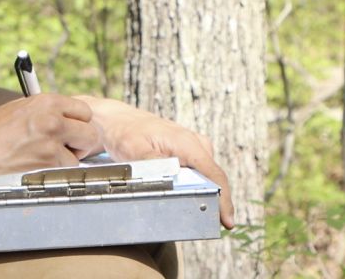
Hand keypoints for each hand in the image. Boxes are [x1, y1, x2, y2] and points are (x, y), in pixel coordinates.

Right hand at [0, 94, 101, 192]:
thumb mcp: (19, 109)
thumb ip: (45, 111)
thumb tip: (68, 117)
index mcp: (47, 102)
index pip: (84, 112)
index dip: (79, 123)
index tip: (72, 130)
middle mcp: (53, 120)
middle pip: (91, 133)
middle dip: (81, 143)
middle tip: (67, 148)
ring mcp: (52, 144)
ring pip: (79, 156)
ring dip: (67, 160)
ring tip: (42, 158)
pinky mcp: (48, 165)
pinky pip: (65, 171)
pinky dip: (54, 172)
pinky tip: (36, 167)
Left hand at [74, 96, 234, 228]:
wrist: (117, 120)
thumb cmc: (124, 133)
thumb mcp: (134, 150)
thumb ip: (154, 164)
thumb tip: (173, 178)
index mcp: (186, 142)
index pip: (213, 173)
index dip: (224, 198)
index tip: (227, 221)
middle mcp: (194, 142)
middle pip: (214, 176)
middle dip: (217, 200)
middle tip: (210, 224)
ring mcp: (192, 145)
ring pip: (207, 174)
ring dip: (207, 192)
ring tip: (201, 213)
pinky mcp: (187, 150)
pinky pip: (199, 170)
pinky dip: (198, 184)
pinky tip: (190, 196)